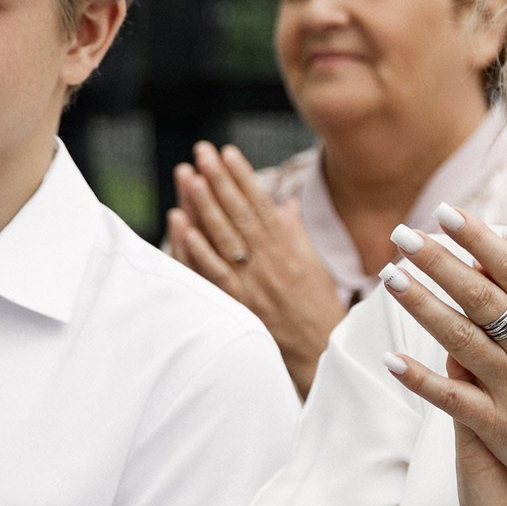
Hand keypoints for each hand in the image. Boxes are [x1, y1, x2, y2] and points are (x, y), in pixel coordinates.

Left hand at [167, 142, 347, 395]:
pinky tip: (183, 225)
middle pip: (241, 213)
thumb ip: (295, 232)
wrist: (323, 354)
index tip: (227, 151)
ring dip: (206, 205)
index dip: (243, 176)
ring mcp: (254, 282)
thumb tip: (285, 202)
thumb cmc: (319, 309)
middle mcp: (272, 261)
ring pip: (226, 237)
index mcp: (291, 248)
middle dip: (220, 179)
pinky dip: (199, 248)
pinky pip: (216, 272)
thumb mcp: (313, 265)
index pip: (262, 204)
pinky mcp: (241, 304)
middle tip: (202, 151)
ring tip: (190, 175)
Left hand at [380, 206, 506, 505]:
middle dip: (440, 262)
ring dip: (423, 307)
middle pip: (481, 296)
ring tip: (390, 278)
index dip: (479, 239)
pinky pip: (454, 399)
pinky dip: (423, 381)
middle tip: (403, 235)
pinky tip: (392, 360)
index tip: (446, 213)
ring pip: (461, 339)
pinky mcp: (501, 425)